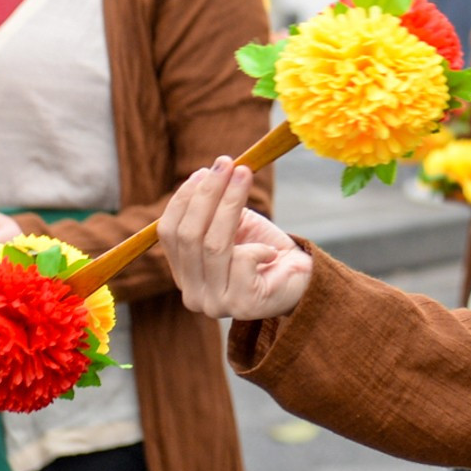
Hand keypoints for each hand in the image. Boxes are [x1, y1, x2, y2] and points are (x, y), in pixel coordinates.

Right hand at [158, 157, 311, 318]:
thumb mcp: (233, 225)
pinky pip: (242, 262)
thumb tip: (205, 173)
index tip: (204, 171)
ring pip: (214, 245)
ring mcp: (214, 304)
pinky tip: (271, 250)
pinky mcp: (241, 305)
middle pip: (189, 236)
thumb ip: (213, 208)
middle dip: (208, 194)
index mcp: (183, 274)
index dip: (184, 199)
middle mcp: (192, 294)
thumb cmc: (264, 249)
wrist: (301, 280)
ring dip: (230, 203)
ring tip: (246, 175)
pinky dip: (258, 247)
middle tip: (227, 164)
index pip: (169, 233)